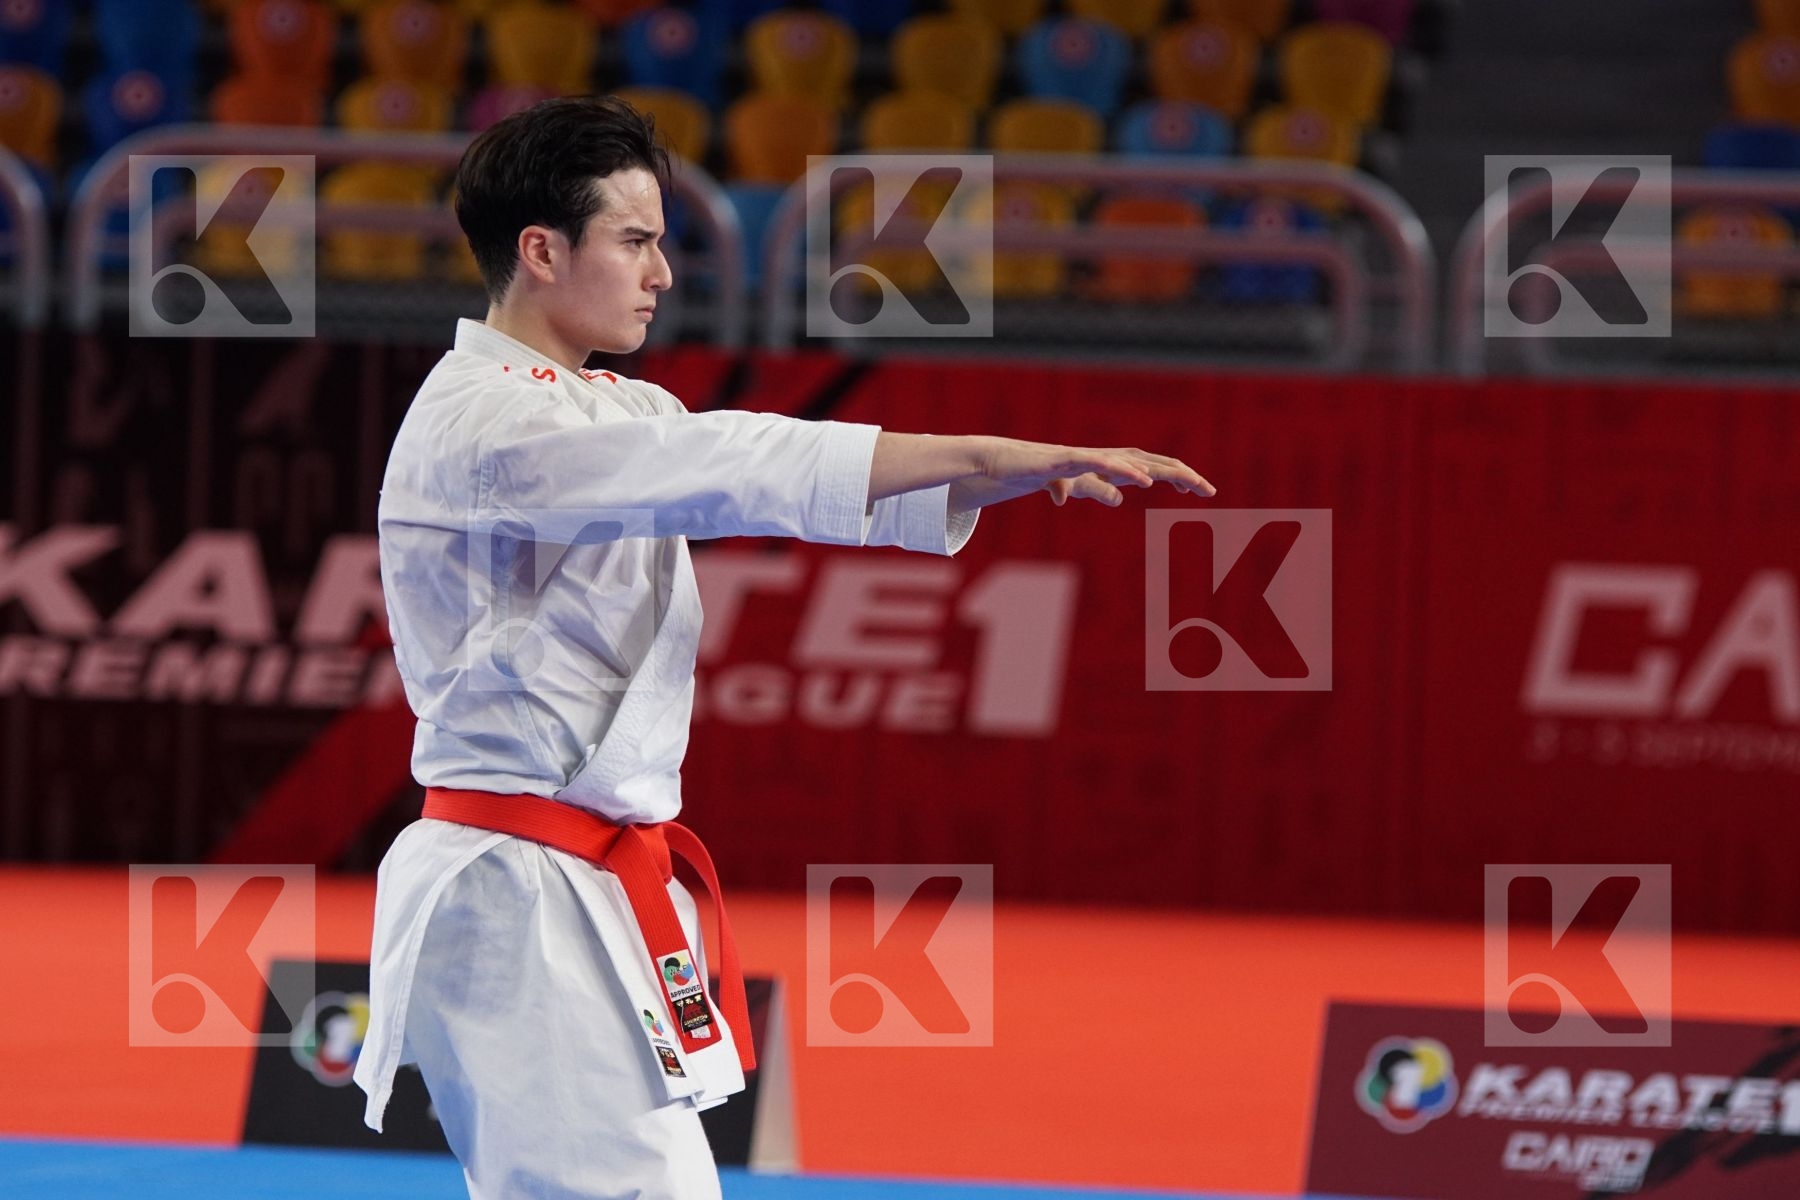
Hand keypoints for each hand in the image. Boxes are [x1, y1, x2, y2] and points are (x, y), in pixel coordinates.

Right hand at [976, 437, 1214, 507]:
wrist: (1002, 462)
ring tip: (1187, 481)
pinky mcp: (1065, 461)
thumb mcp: (1075, 487)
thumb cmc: (1040, 472)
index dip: (1177, 475)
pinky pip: (1099, 463)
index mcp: (1108, 464)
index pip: (1150, 467)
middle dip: (1181, 474)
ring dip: (1160, 471)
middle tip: (1210, 489)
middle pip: (1149, 462)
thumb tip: (1119, 500)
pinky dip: (1122, 469)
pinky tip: (1141, 479)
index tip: (1202, 489)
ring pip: (1130, 460)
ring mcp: (1085, 457)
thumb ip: (1096, 490)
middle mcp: (1102, 457)